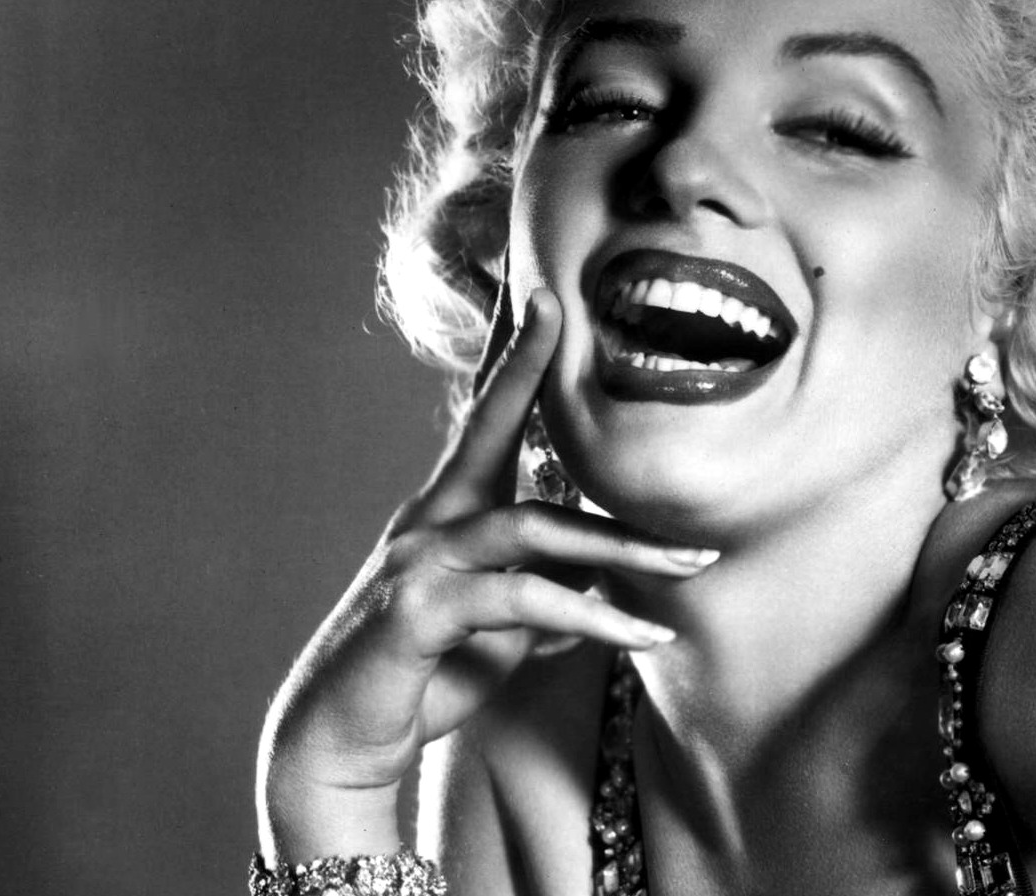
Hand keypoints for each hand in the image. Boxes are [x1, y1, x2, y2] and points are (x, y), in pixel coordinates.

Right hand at [256, 288, 716, 861]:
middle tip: (561, 301)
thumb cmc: (423, 675)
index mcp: (450, 510)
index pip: (486, 415)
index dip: (513, 353)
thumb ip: (546, 592)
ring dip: (624, 546)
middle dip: (527, 362)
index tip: (539, 291)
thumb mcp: (501, 628)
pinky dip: (593, 615)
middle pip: (487, 425)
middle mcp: (431, 518)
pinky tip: (647, 633)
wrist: (339, 745)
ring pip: (533, 525)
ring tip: (695, 562)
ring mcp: (420, 560)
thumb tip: (602, 583)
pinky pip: (523, 601)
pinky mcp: (418, 612)